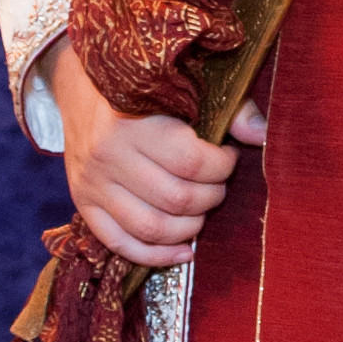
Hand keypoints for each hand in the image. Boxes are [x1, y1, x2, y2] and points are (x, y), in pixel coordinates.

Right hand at [52, 37, 263, 270]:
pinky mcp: (82, 202)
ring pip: (151, 227)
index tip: (229, 157)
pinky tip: (183, 251)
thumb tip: (262, 134)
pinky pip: (120, 243)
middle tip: (217, 185)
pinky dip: (155, 256)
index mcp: (134, 122)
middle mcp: (109, 155)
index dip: (222, 167)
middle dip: (211, 198)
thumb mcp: (184, 86)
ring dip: (189, 229)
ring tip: (201, 212)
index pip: (192, 162)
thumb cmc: (141, 87)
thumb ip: (229, 108)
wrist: (81, 85)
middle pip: (176, 199)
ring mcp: (92, 183)